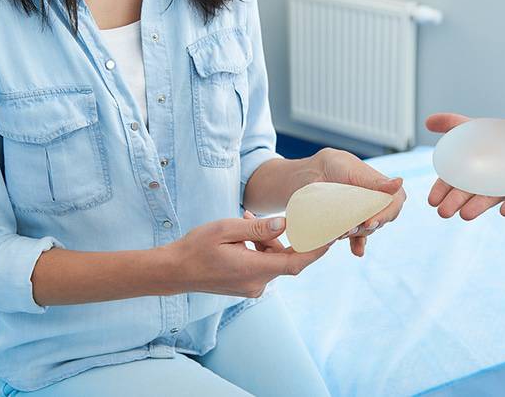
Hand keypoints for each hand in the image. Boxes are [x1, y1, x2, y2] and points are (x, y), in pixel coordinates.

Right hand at [163, 216, 328, 297]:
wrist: (173, 271)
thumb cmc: (196, 248)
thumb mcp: (226, 230)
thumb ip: (258, 228)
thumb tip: (285, 223)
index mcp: (255, 269)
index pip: (297, 262)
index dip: (316, 249)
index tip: (331, 235)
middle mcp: (257, 283)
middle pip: (285, 258)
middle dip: (282, 237)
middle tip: (271, 217)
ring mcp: (251, 287)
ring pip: (272, 260)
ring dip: (266, 241)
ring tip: (244, 223)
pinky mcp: (245, 286)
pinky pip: (261, 265)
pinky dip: (258, 249)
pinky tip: (243, 235)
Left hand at [313, 148, 406, 256]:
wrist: (311, 174)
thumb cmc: (332, 165)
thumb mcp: (351, 168)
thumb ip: (374, 179)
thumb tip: (400, 182)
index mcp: (381, 187)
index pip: (394, 204)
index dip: (386, 215)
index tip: (370, 222)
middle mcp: (375, 201)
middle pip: (381, 220)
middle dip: (366, 227)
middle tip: (349, 229)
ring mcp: (363, 214)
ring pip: (367, 230)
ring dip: (356, 234)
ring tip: (340, 233)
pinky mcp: (350, 223)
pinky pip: (358, 238)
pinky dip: (358, 245)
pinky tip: (357, 252)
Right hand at [425, 113, 504, 218]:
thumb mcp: (479, 128)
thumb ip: (454, 125)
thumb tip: (427, 121)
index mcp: (476, 172)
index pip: (455, 182)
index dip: (443, 190)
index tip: (432, 200)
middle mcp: (491, 182)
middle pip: (470, 193)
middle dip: (456, 202)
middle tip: (444, 212)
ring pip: (492, 197)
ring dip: (479, 206)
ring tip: (465, 215)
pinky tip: (504, 210)